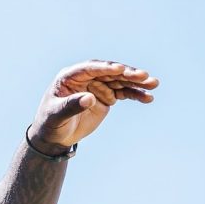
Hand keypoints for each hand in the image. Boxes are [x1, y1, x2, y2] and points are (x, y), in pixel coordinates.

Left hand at [29, 60, 158, 152]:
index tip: (120, 69)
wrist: (55, 136)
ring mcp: (98, 86)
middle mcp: (86, 78)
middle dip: (127, 74)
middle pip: (109, 73)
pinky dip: (135, 95)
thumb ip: (71, 106)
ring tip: (154, 84)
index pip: (90, 68)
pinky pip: (123, 93)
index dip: (105, 68)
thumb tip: (90, 98)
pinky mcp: (106, 96)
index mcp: (70, 77)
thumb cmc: (50, 123)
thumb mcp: (57, 116)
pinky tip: (148, 98)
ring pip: (119, 81)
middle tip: (144, 76)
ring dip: (136, 82)